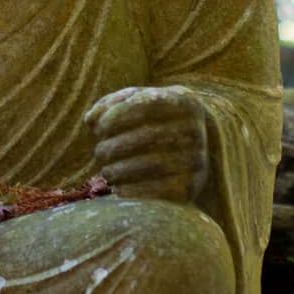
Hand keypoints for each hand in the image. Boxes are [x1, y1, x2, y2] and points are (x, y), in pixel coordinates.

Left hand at [83, 84, 208, 203]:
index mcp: (184, 102)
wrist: (203, 148)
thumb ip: (112, 104)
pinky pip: (161, 191)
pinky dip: (134, 191)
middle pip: (148, 137)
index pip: (147, 104)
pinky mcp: (192, 187)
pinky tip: (118, 189)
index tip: (98, 127)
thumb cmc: (158, 118)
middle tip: (99, 153)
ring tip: (106, 172)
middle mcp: (195, 130)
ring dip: (121, 171)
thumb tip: (89, 120)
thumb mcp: (141, 101)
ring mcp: (197, 160)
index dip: (118, 115)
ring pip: (153, 165)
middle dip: (115, 146)